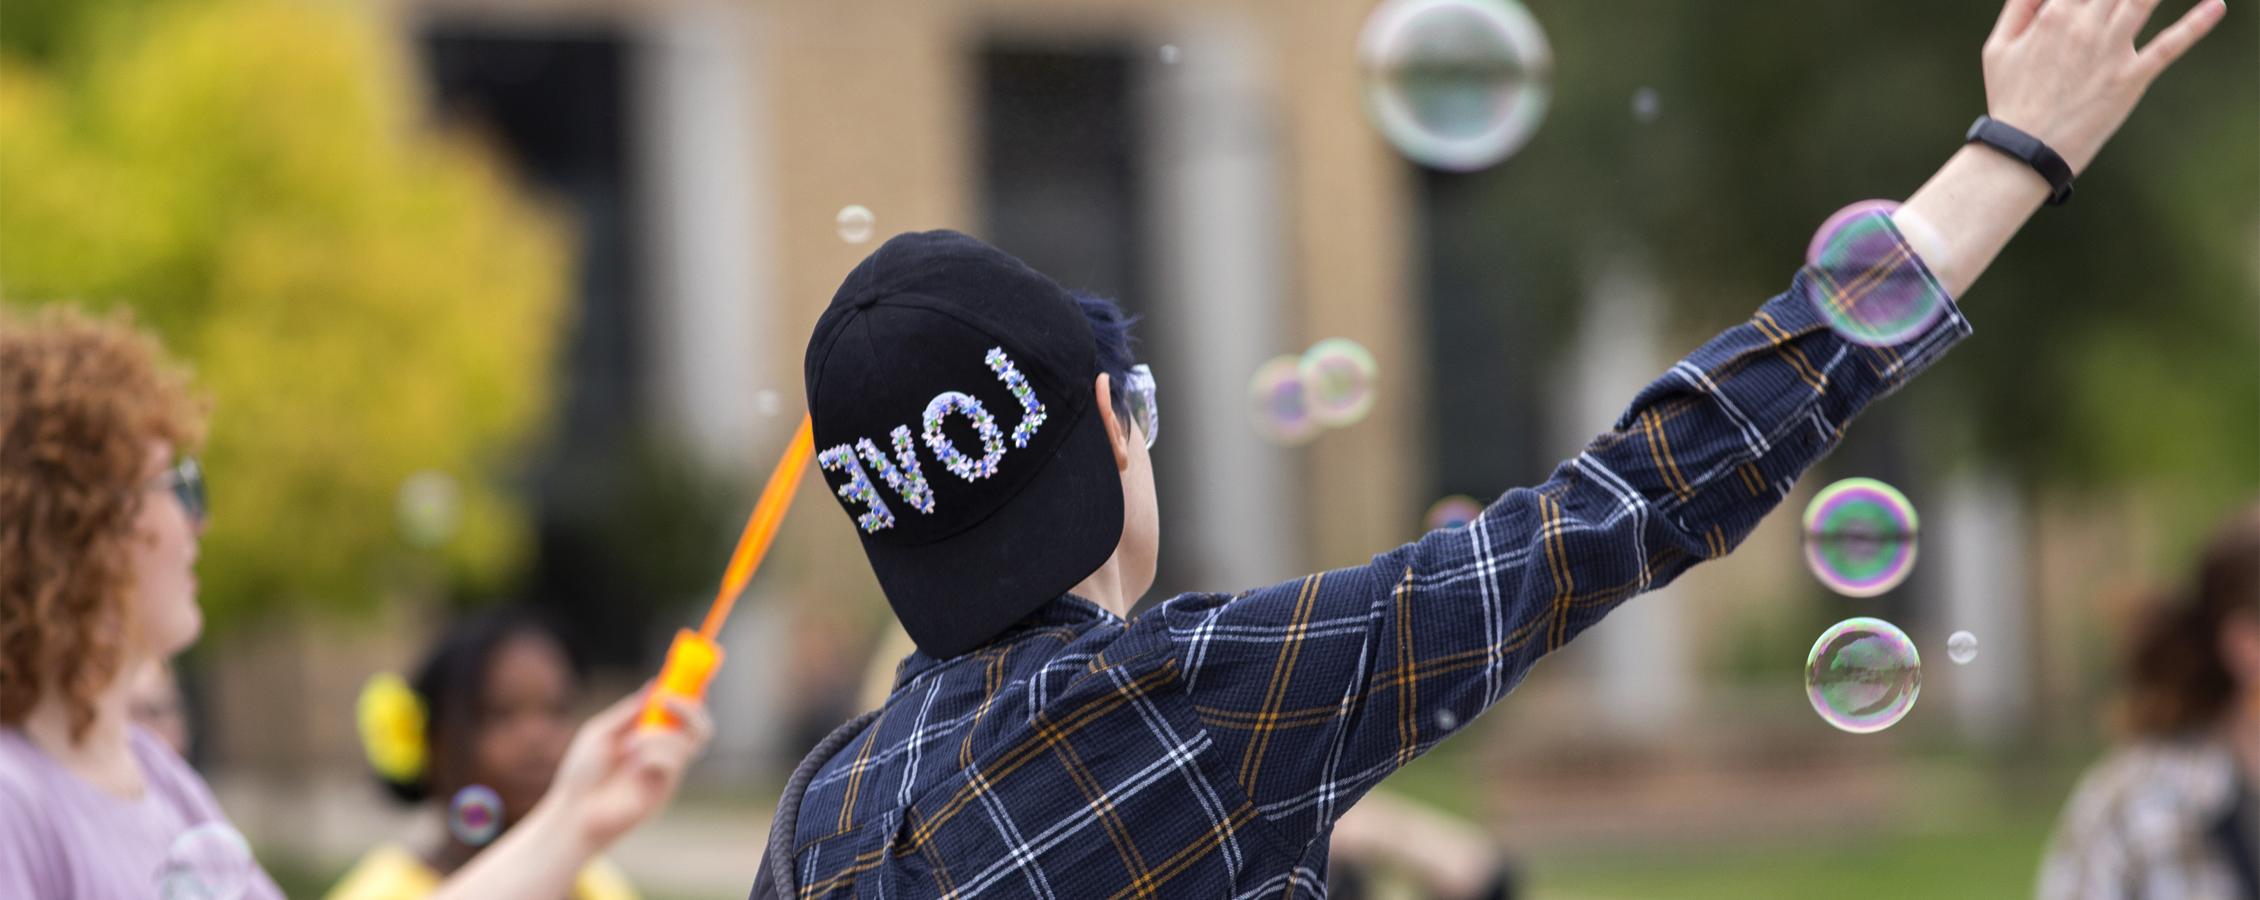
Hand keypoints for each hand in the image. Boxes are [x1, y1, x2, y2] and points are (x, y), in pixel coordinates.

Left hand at [541, 686, 713, 851]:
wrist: (576, 811)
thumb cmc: (582, 773)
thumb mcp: (601, 732)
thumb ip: (629, 711)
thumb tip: (654, 686)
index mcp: (647, 733)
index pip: (680, 710)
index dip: (688, 691)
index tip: (686, 672)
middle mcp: (662, 750)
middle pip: (700, 725)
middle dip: (692, 707)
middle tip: (670, 700)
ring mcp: (667, 770)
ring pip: (690, 740)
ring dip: (660, 734)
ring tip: (632, 745)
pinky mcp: (666, 788)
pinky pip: (675, 760)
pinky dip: (656, 752)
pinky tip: (634, 762)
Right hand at [1982, 0, 2225, 173]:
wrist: (2025, 150)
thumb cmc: (2010, 97)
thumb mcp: (1998, 47)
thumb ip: (2020, 6)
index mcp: (2053, 14)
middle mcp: (2085, 26)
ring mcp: (2110, 51)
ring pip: (2143, 1)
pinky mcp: (2131, 77)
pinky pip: (2170, 44)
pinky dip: (2196, 23)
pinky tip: (2217, 5)